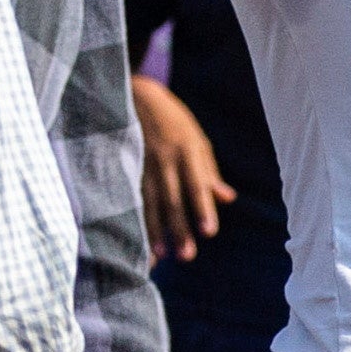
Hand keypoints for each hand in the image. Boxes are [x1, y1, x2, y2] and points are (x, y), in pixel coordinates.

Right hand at [130, 76, 232, 260]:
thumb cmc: (172, 120)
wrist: (132, 95)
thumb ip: (209, 171)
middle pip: (172, 200)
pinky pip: (129, 198)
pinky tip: (133, 238)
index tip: (209, 233)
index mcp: (186, 151)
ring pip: (148, 203)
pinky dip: (133, 219)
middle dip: (179, 229)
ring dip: (154, 231)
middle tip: (187, 256)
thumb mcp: (196, 138)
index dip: (203, 208)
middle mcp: (163, 160)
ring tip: (161, 256)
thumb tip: (227, 199)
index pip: (196, 184)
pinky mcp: (123, 166)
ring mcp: (140, 164)